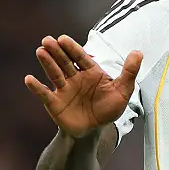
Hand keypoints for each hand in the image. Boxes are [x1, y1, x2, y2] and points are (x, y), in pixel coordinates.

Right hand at [24, 35, 143, 138]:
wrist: (94, 130)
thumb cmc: (107, 109)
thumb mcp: (123, 91)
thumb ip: (129, 72)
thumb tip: (138, 52)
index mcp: (89, 72)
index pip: (79, 57)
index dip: (71, 48)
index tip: (62, 38)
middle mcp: (74, 77)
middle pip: (64, 62)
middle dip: (56, 51)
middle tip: (47, 40)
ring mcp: (63, 89)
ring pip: (54, 73)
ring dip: (47, 63)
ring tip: (40, 51)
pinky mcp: (54, 103)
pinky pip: (44, 94)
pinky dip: (37, 88)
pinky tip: (29, 79)